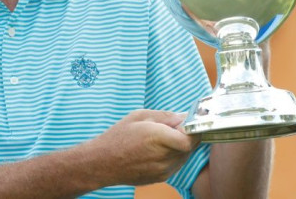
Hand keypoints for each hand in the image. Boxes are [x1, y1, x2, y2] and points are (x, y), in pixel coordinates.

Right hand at [84, 109, 200, 186]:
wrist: (103, 162)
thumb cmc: (118, 136)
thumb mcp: (139, 116)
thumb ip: (164, 116)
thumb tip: (183, 116)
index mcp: (158, 137)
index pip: (190, 139)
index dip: (192, 130)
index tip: (188, 122)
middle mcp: (163, 157)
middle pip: (190, 147)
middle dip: (188, 136)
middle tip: (177, 127)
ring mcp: (163, 170)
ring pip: (184, 157)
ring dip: (181, 146)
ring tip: (165, 138)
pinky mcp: (161, 178)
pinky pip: (176, 165)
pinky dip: (174, 155)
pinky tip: (159, 149)